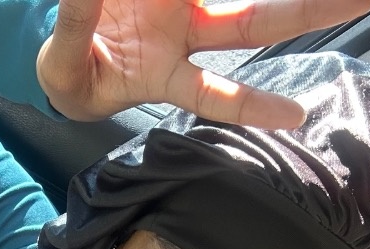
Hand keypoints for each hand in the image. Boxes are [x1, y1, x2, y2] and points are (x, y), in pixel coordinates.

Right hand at [36, 0, 369, 126]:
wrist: (63, 51)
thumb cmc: (71, 74)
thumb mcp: (64, 66)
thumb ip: (74, 26)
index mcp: (162, 75)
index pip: (212, 94)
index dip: (250, 105)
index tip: (295, 116)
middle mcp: (184, 37)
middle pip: (253, 24)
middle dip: (307, 9)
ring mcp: (181, 5)